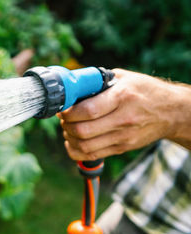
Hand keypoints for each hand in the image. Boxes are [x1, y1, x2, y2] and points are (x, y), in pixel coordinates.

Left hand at [58, 68, 190, 160]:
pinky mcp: (122, 148)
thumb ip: (98, 81)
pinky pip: (92, 156)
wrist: (172, 112)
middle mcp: (123, 119)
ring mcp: (123, 137)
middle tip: (63, 118)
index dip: (69, 112)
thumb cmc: (145, 91)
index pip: (88, 110)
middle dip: (65, 125)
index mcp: (122, 97)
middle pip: (83, 131)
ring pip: (85, 146)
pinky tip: (73, 142)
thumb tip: (71, 86)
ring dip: (69, 138)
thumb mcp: (124, 77)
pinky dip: (76, 151)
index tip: (62, 108)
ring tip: (68, 128)